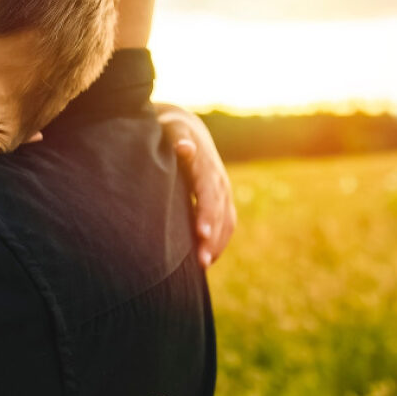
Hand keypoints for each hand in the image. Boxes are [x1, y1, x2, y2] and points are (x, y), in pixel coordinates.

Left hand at [156, 103, 235, 266]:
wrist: (186, 129)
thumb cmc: (169, 131)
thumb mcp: (170, 129)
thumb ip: (176, 138)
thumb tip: (184, 147)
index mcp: (205, 164)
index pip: (208, 191)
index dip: (206, 213)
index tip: (200, 233)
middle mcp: (218, 179)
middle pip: (219, 212)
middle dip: (212, 237)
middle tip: (200, 261)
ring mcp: (223, 190)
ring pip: (226, 221)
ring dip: (217, 244)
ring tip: (203, 266)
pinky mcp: (222, 199)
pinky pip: (227, 223)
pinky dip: (220, 241)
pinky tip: (208, 259)